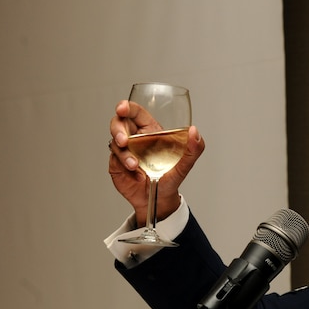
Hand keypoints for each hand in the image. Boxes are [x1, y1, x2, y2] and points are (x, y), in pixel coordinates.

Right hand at [107, 99, 205, 226]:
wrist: (158, 201)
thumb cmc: (170, 180)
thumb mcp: (185, 165)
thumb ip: (194, 149)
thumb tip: (194, 131)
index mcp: (150, 131)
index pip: (135, 112)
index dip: (126, 107)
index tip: (122, 108)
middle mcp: (135, 138)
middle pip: (118, 123)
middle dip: (118, 129)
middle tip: (124, 140)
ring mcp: (125, 150)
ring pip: (114, 142)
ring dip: (123, 153)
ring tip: (134, 165)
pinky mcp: (117, 164)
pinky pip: (114, 159)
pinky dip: (123, 165)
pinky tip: (135, 173)